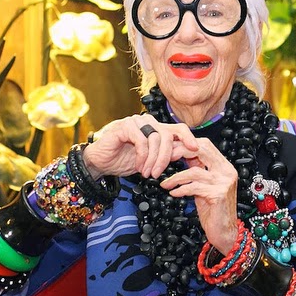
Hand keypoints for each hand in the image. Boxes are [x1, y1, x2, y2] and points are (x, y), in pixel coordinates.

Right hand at [82, 114, 198, 178]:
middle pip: (168, 136)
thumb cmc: (123, 161)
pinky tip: (138, 166)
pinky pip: (141, 140)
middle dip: (166, 157)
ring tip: (146, 173)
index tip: (195, 149)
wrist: (100, 163)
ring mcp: (136, 122)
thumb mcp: (149, 161)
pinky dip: (142, 156)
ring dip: (152, 159)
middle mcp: (148, 122)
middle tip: (157, 173)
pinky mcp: (124, 126)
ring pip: (155, 138)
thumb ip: (165, 155)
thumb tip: (183, 153)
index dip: (188, 137)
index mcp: (156, 129)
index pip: (178, 128)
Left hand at [159, 138, 238, 255]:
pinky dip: (181, 189)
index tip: (169, 150)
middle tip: (163, 160)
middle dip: (179, 153)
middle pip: (201, 150)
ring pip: (194, 171)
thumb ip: (196, 170)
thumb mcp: (204, 185)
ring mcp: (224, 182)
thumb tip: (180, 156)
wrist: (224, 232)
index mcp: (224, 166)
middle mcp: (226, 171)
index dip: (185, 145)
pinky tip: (174, 193)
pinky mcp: (219, 194)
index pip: (205, 145)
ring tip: (165, 183)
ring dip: (175, 177)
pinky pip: (194, 187)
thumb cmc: (213, 210)